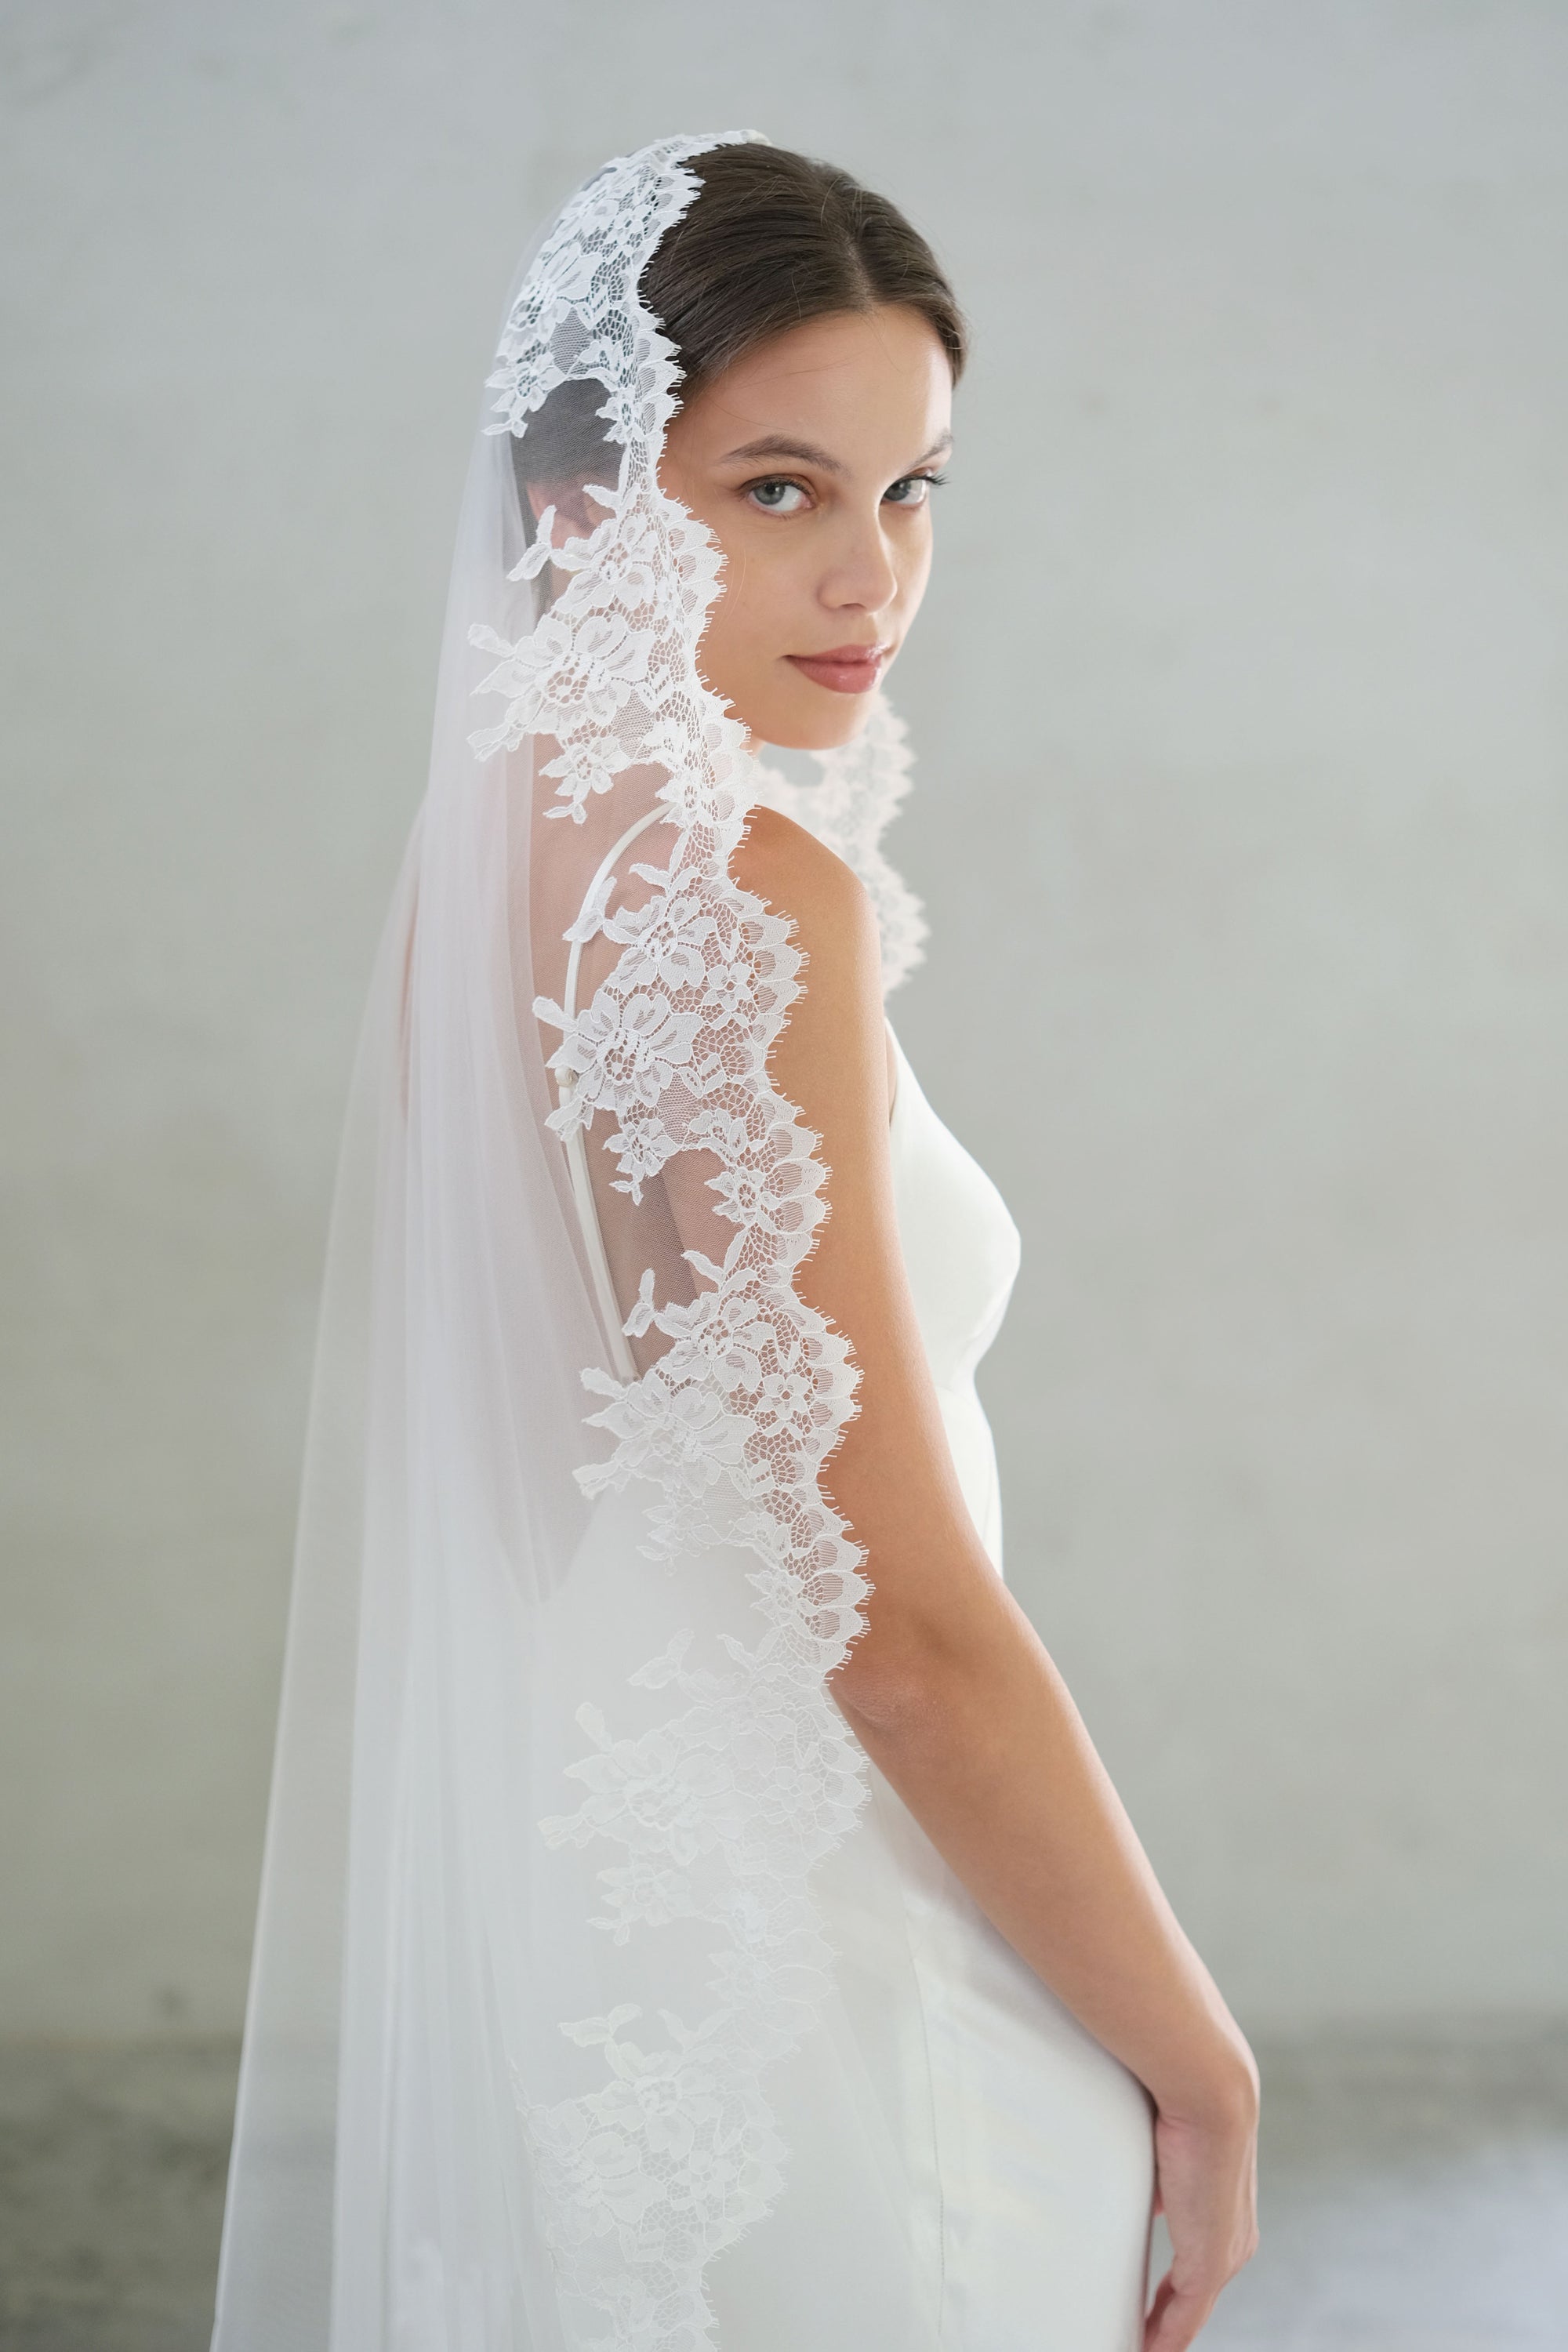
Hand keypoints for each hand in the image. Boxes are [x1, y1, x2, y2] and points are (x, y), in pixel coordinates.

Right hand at [1142, 2087, 1259, 2350]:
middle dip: (1162, 2316)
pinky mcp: (1210, 2262)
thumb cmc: (1178, 2097)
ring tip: (1134, 2341)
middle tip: (1133, 2330)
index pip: (1193, 2265)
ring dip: (1161, 2329)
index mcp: (1222, 2211)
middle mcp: (1232, 2239)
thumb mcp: (1158, 2139)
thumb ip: (1149, 2166)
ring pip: (1189, 2310)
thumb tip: (1130, 2174)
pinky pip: (1186, 2318)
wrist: (1208, 2090)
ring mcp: (1224, 2252)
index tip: (1143, 2302)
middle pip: (1192, 2296)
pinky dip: (1165, 2338)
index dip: (1167, 2289)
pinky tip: (1145, 2349)